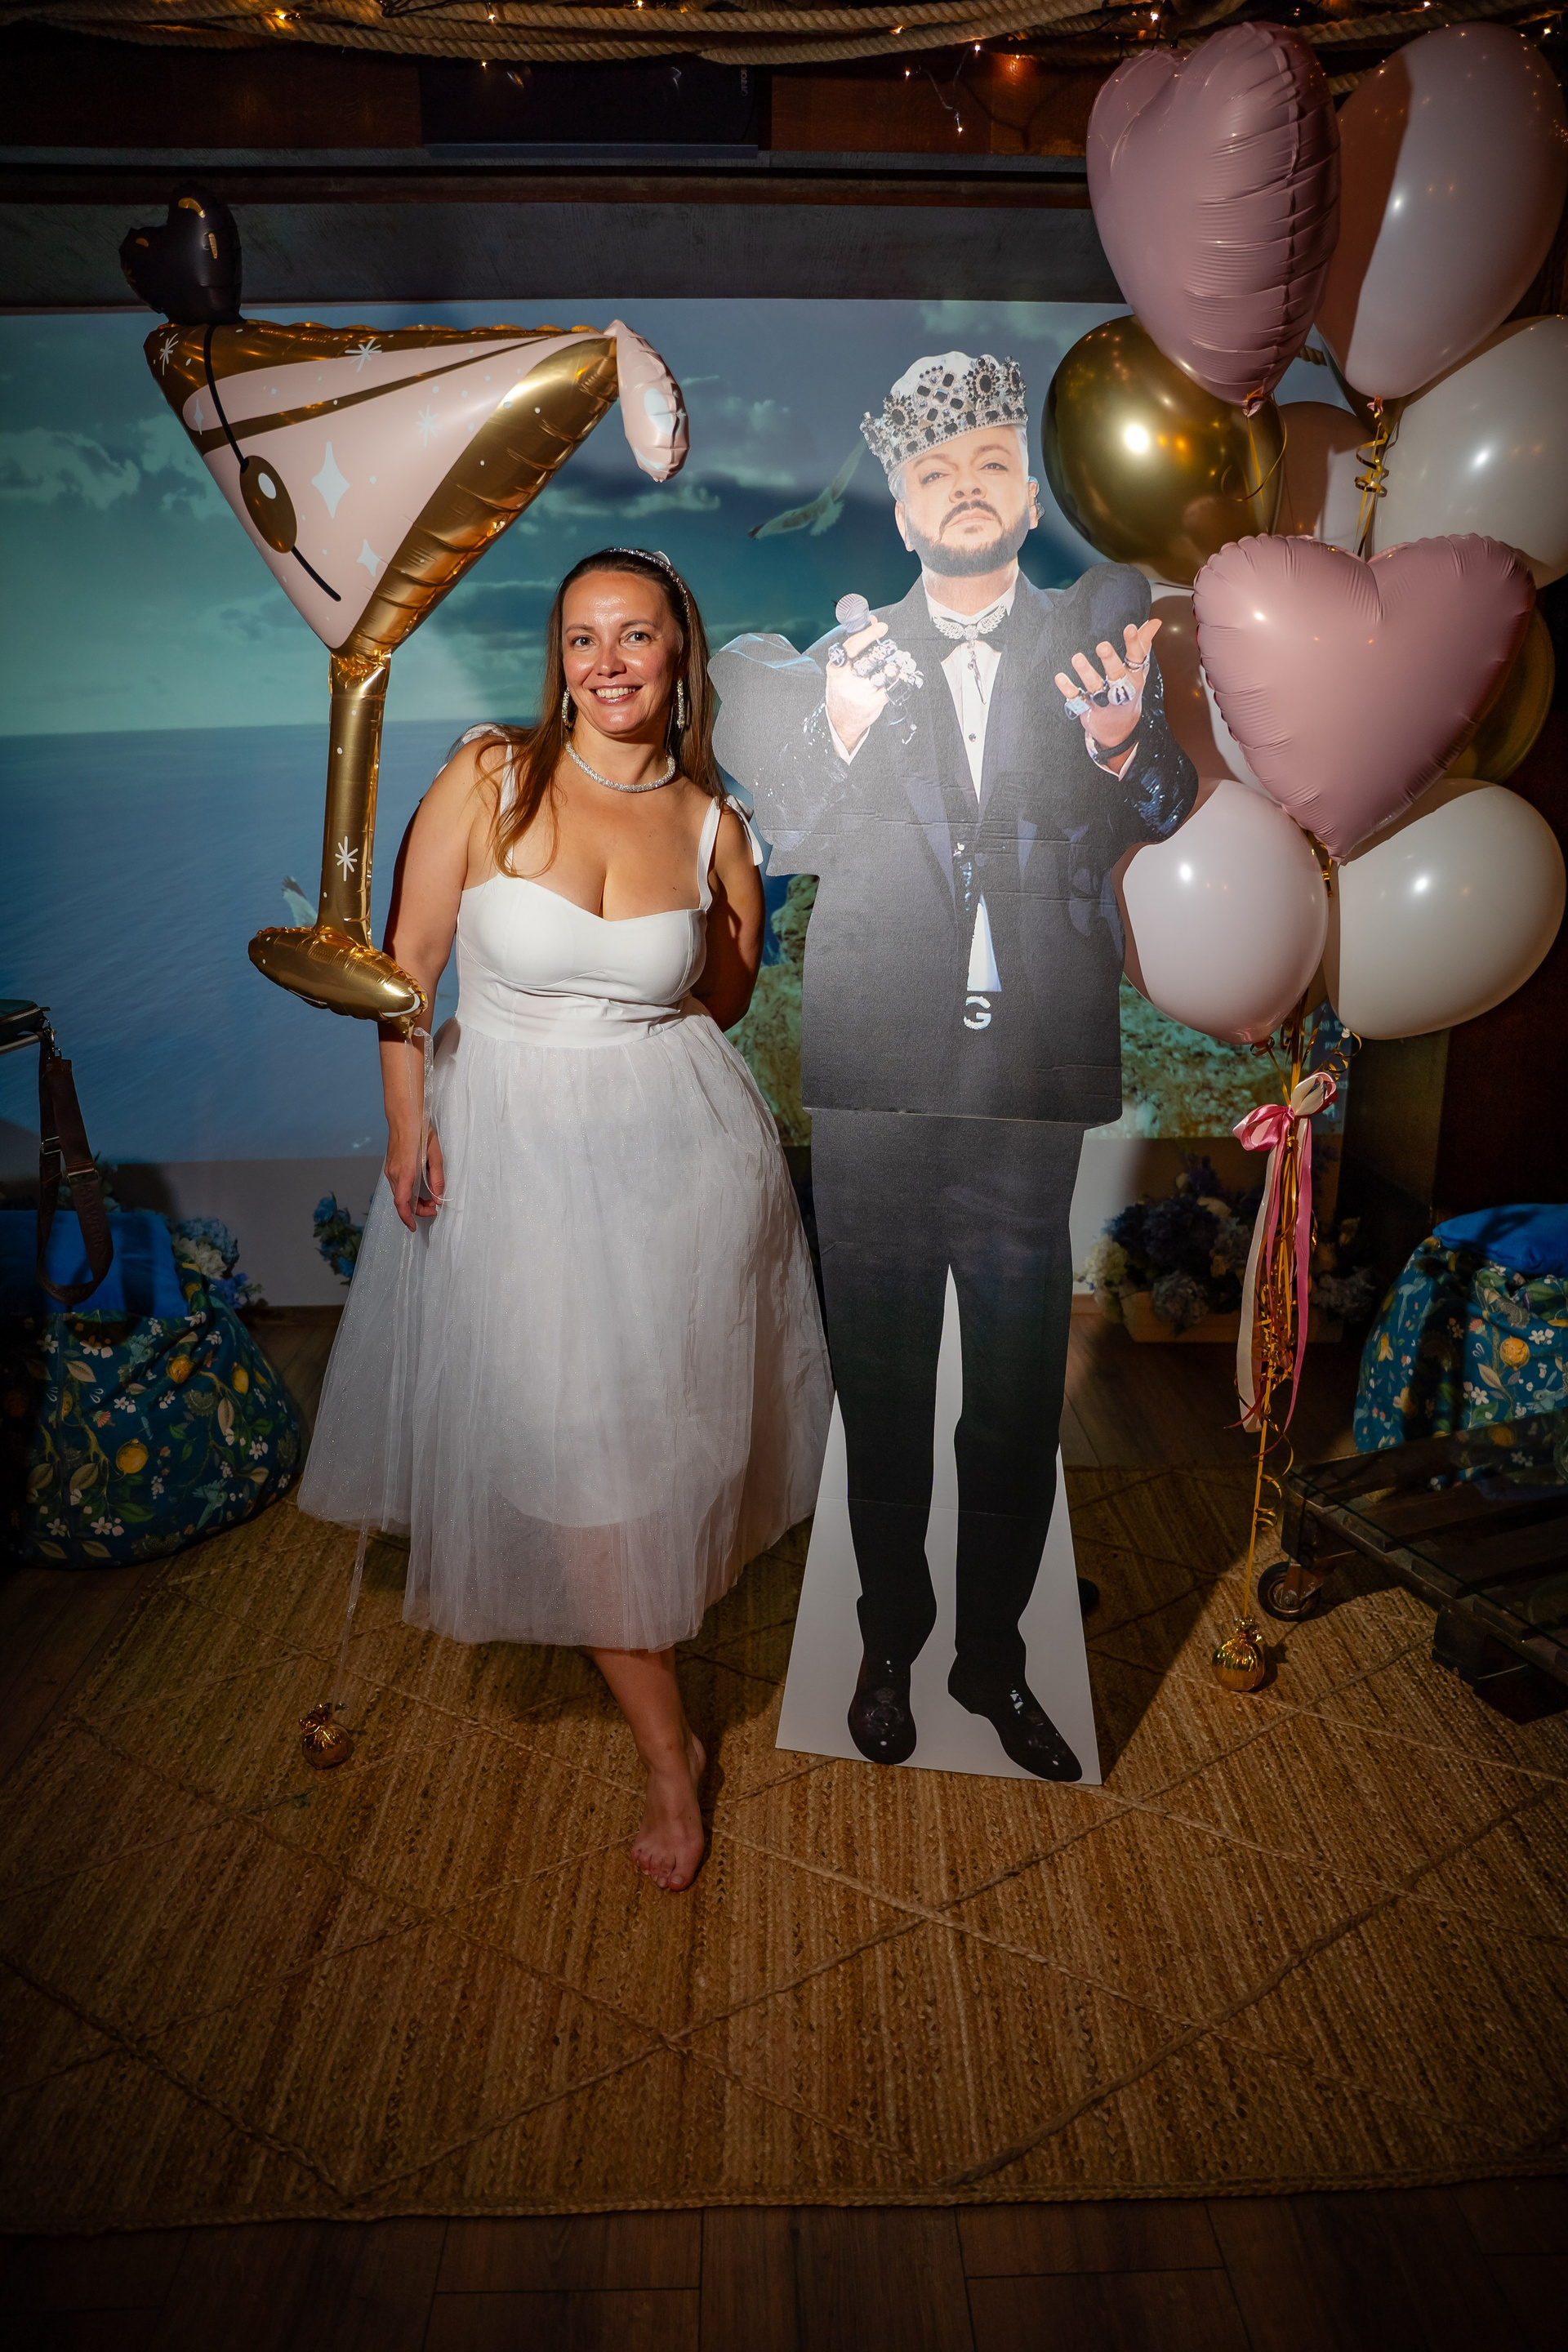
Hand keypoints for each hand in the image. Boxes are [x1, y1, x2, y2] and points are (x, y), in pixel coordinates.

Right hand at [386, 1128, 444, 1232]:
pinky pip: (398, 1186)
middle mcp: (394, 1174)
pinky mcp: (390, 1167)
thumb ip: (437, 1179)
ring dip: (413, 1201)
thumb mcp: (435, 1156)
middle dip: (417, 1209)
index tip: (413, 1228)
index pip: (402, 1203)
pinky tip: (420, 1190)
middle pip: (402, 1201)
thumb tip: (438, 1199)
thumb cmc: (421, 1133)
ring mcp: (390, 1170)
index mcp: (405, 1172)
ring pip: (399, 1194)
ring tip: (430, 1200)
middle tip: (434, 1209)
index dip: (407, 1218)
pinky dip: (408, 1193)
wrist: (404, 1117)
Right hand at [825, 619, 889, 755]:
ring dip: (894, 664)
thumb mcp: (841, 667)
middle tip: (892, 646)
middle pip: (871, 659)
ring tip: (896, 660)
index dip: (868, 635)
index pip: (852, 647)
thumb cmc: (843, 687)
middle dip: (884, 650)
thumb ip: (857, 643)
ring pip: (884, 672)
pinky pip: (892, 686)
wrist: (841, 719)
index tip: (882, 627)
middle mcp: (847, 681)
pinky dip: (898, 678)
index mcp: (836, 668)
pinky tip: (899, 673)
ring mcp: (861, 693)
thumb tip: (872, 620)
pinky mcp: (874, 703)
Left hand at [1054, 619, 1161, 751]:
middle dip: (1110, 661)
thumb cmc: (1128, 693)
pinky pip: (1077, 700)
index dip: (1134, 644)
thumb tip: (1155, 621)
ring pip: (1095, 687)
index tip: (1130, 628)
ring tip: (1077, 658)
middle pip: (1116, 674)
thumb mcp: (1139, 671)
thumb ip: (1144, 645)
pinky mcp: (1088, 710)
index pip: (1137, 659)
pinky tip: (1060, 677)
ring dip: (1086, 673)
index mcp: (1134, 677)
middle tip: (1101, 645)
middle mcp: (1121, 690)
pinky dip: (1068, 689)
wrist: (1120, 731)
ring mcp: (1104, 702)